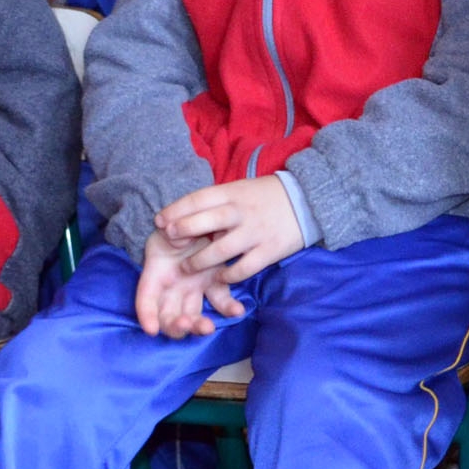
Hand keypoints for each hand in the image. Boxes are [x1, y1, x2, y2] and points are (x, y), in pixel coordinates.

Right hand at [133, 231, 226, 337]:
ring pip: (194, 316)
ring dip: (198, 325)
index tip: (151, 329)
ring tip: (208, 328)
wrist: (196, 222)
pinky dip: (228, 308)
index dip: (146, 315)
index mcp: (156, 277)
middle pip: (170, 317)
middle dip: (176, 326)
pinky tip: (237, 311)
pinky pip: (221, 300)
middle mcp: (174, 289)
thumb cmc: (175, 227)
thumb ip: (171, 231)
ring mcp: (195, 289)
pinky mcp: (215, 284)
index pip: (146, 300)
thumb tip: (174, 231)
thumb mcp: (168, 227)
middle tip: (184, 324)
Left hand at [158, 176, 306, 285]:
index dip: (175, 211)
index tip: (160, 222)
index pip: (198, 199)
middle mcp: (242, 212)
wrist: (309, 200)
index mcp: (232, 193)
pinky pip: (244, 268)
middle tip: (170, 242)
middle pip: (206, 221)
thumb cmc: (266, 196)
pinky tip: (220, 278)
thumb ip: (216, 202)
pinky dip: (229, 276)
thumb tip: (182, 215)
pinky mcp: (269, 250)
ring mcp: (256, 232)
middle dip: (183, 232)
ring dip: (199, 261)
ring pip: (221, 250)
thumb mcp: (239, 190)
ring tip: (187, 268)